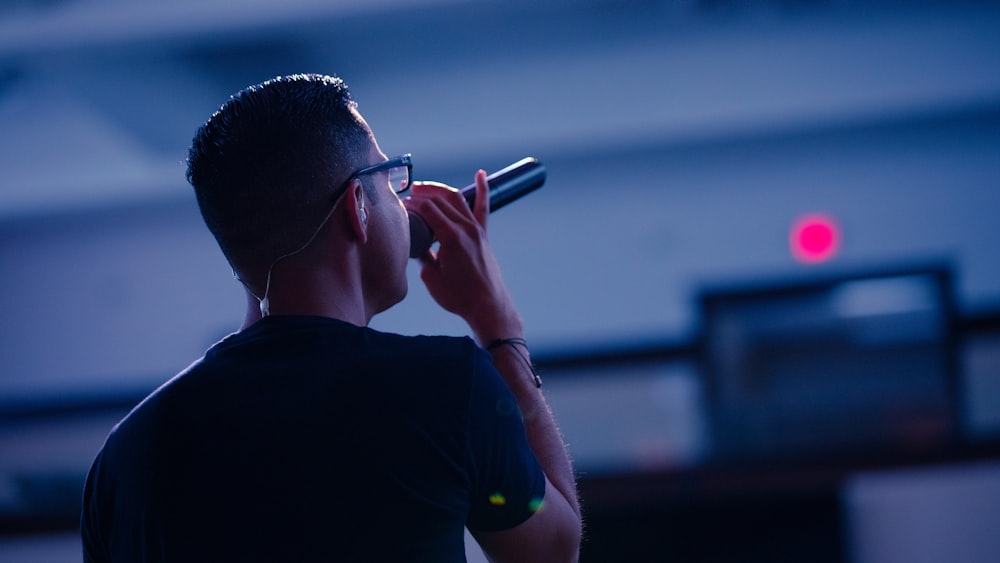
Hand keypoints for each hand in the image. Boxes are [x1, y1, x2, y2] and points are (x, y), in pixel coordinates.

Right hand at [404, 170, 522, 343]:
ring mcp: (477, 230)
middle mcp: (466, 229)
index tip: (400, 205)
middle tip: (408, 195)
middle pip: (441, 200)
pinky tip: (480, 175)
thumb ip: (422, 255)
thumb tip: (415, 243)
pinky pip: (483, 207)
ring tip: (424, 188)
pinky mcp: (483, 235)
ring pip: (457, 198)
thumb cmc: (459, 296)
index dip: (411, 203)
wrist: (487, 305)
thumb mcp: (430, 278)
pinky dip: (482, 188)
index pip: (427, 209)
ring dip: (440, 190)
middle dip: (422, 194)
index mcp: (451, 237)